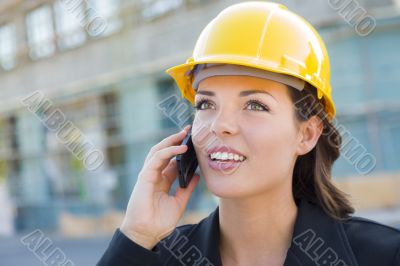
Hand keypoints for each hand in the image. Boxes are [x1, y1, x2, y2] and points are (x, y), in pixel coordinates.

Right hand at [120, 125, 199, 249]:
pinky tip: (181, 148)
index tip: (193, 142)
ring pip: (158, 151)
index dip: (181, 151)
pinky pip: (156, 159)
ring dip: (171, 141)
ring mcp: (148, 175)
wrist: (146, 234)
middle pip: (164, 152)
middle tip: (188, 131)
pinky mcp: (145, 177)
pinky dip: (168, 151)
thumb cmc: (159, 222)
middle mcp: (154, 175)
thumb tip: (197, 176)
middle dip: (175, 140)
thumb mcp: (178, 203)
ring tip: (184, 134)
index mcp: (161, 181)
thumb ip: (186, 189)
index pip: (171, 160)